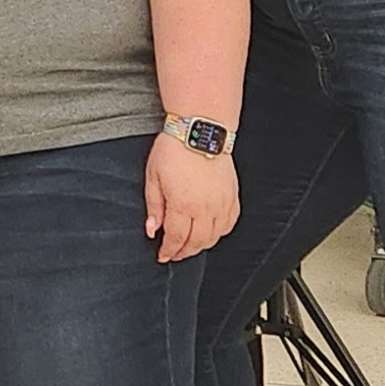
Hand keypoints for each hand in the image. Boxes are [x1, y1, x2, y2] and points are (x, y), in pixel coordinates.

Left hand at [145, 135, 238, 261]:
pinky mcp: (232, 196)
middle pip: (197, 242)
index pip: (176, 238)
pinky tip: (211, 232)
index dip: (169, 251)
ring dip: (202, 245)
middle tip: (174, 254)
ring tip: (190, 246)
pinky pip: (230, 223)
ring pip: (215, 236)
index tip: (163, 255)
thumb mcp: (153, 178)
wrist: (200, 130)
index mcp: (183, 205)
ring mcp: (222, 203)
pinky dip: (220, 232)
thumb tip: (152, 229)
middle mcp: (205, 208)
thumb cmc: (174, 149)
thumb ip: (154, 207)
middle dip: (184, 252)